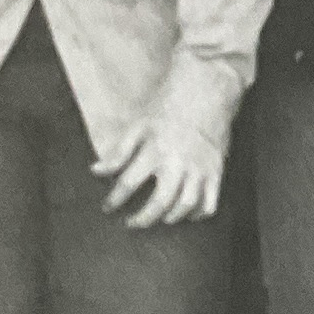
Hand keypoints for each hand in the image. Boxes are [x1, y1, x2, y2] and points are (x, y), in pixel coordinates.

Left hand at [93, 109, 227, 228]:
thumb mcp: (139, 125)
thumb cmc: (169, 106)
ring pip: (186, 206)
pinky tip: (188, 214)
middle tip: (132, 223)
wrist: (208, 89)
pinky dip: (199, 214)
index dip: (115, 199)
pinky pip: (210, 202)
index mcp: (155, 149)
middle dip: (143, 219)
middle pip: (159, 202)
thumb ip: (118, 152)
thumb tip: (96, 170)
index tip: (108, 208)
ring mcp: (199, 168)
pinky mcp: (216, 170)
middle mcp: (177, 162)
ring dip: (170, 218)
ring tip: (160, 218)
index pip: (129, 183)